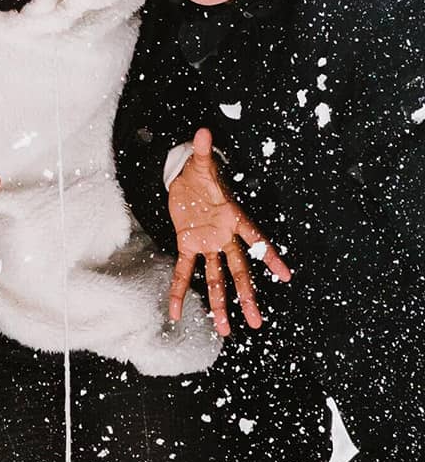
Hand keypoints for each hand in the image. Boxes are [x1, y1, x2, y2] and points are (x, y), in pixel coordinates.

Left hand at [168, 127, 290, 334]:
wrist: (184, 179)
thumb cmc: (198, 174)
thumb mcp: (199, 164)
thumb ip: (202, 151)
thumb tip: (202, 132)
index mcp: (232, 218)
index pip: (254, 239)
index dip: (269, 256)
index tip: (285, 274)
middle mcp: (223, 236)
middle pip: (239, 269)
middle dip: (247, 295)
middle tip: (257, 322)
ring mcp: (207, 243)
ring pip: (217, 278)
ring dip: (219, 304)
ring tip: (224, 329)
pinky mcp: (188, 245)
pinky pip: (184, 272)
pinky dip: (179, 291)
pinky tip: (175, 312)